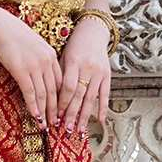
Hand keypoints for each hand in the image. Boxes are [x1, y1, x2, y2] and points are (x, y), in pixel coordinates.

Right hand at [0, 7, 61, 129]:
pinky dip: (33, 105)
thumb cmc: (16, 36)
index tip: (62, 111)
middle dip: (55, 109)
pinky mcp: (21, 70)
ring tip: (45, 125)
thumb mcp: (35, 47)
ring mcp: (35, 66)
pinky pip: (30, 92)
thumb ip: (42, 61)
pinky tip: (35, 116)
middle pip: (54, 90)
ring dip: (45, 111)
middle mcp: (47, 62)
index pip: (61, 82)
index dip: (62, 98)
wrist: (2, 27)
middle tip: (55, 123)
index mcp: (52, 56)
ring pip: (43, 93)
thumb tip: (42, 77)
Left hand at [55, 17, 111, 137]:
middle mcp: (88, 68)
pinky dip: (102, 108)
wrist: (94, 30)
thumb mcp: (64, 56)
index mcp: (74, 62)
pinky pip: (105, 94)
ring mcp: (99, 72)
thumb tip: (53, 100)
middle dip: (72, 114)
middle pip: (79, 95)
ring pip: (91, 98)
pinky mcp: (108, 74)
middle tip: (66, 130)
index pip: (68, 87)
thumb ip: (61, 76)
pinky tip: (100, 121)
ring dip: (85, 116)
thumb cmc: (74, 45)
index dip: (62, 103)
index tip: (56, 117)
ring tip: (79, 131)